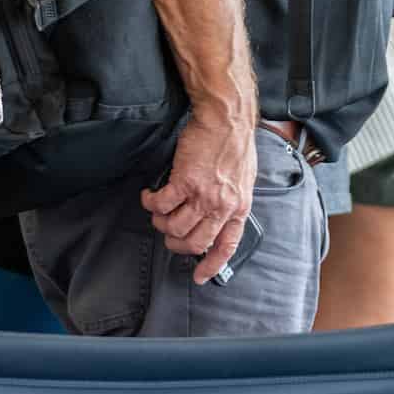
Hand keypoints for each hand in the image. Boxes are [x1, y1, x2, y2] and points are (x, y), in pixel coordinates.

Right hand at [141, 108, 255, 283]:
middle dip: (176, 244)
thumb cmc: (235, 143)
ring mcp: (203, 196)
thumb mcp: (243, 179)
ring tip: (158, 210)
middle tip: (168, 233)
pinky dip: (150, 203)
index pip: (226, 246)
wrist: (227, 118)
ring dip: (160, 222)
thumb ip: (231, 201)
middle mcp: (222, 207)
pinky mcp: (184, 182)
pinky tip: (149, 195)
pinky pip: (160, 205)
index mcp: (239, 208)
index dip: (211, 264)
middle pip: (194, 243)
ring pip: (173, 227)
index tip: (199, 276)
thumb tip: (217, 216)